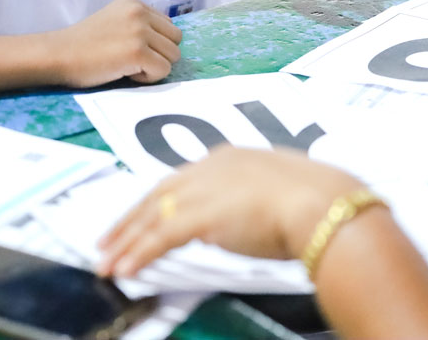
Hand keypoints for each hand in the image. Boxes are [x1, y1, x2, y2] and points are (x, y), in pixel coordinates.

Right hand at [55, 0, 181, 86]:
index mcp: (135, 3)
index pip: (168, 26)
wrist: (58, 54)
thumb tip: (166, 42)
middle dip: (159, 54)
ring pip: (173, 56)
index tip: (130, 49)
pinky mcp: (138, 52)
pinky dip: (148, 78)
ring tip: (128, 66)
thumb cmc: (82, 44)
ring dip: (154, 66)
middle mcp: (140, 12)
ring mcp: (140, 31)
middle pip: (176, 39)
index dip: (154, 43)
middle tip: (132, 60)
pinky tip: (125, 73)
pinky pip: (163, 71)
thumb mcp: (114, 20)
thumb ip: (139, 24)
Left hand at [95, 146, 364, 277]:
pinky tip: (125, 269)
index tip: (140, 217)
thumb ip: (253, 199)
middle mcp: (208, 168)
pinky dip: (139, 254)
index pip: (178, 181)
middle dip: (129, 221)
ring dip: (126, 242)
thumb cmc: (314, 201)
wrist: (320, 204)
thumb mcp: (277, 191)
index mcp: (227, 158)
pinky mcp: (199, 216)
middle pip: (156, 196)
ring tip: (106, 262)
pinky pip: (158, 238)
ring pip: (151, 217)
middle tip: (107, 241)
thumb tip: (245, 214)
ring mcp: (202, 190)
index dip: (155, 202)